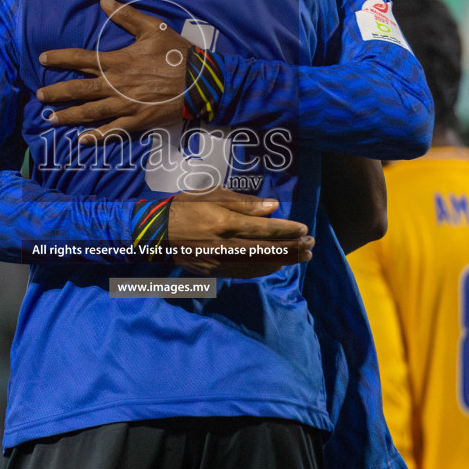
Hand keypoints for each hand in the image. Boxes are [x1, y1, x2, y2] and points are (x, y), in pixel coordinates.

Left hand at [37, 0, 191, 142]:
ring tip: (51, 119)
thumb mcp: (153, 28)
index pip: (80, 58)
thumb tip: (103, 0)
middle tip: (39, 96)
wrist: (200, 82)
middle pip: (78, 89)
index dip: (59, 58)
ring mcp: (124, 105)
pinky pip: (111, 131)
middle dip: (57, 93)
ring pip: (90, 112)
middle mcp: (115, 85)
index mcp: (117, 61)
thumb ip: (126, 15)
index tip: (43, 59)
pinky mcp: (136, 121)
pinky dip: (96, 137)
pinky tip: (81, 140)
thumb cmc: (178, 54)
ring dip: (68, 115)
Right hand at [168, 186, 313, 277]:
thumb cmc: (185, 207)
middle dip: (292, 248)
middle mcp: (225, 244)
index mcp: (224, 222)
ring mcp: (220, 261)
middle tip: (311, 245)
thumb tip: (272, 208)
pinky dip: (265, 270)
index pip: (264, 228)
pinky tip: (277, 266)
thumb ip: (244, 203)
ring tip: (302, 257)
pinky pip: (246, 273)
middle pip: (267, 249)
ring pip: (259, 264)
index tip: (304, 228)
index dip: (287, 230)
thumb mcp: (212, 194)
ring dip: (284, 261)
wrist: (156, 233)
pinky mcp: (215, 271)